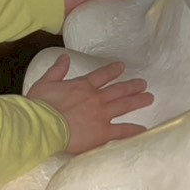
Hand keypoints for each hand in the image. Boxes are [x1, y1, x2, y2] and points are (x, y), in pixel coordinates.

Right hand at [26, 55, 152, 154]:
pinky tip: (144, 129)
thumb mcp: (45, 82)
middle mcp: (96, 98)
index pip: (102, 75)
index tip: (122, 67)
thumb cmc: (40, 105)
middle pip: (118, 90)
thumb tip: (64, 57)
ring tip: (149, 98)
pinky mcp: (103, 132)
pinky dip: (133, 130)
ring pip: (124, 105)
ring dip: (137, 101)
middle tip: (144, 84)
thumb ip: (57, 70)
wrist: (43, 126)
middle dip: (132, 86)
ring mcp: (102, 115)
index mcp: (82, 86)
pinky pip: (122, 131)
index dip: (113, 70)